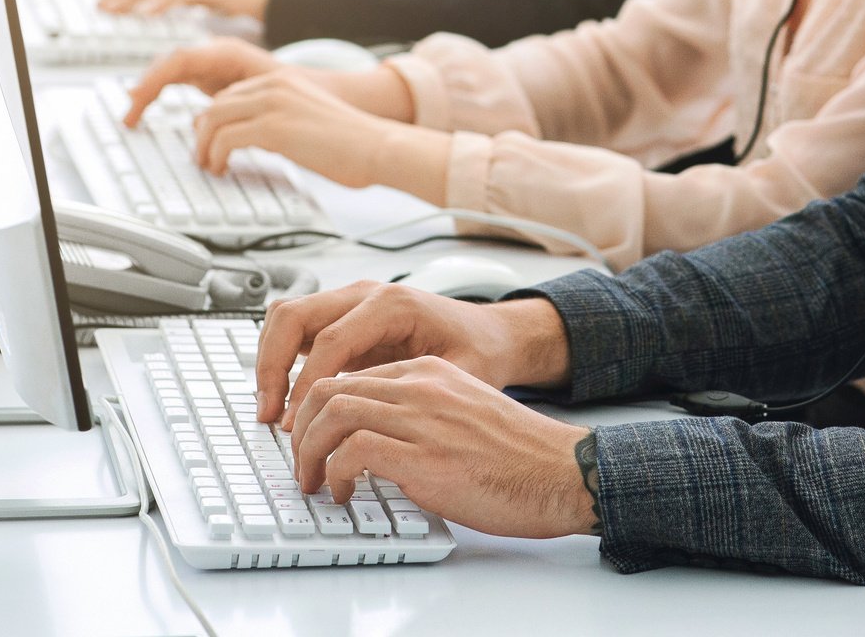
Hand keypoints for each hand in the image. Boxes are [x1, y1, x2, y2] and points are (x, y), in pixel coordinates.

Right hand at [121, 37, 279, 125]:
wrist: (313, 87)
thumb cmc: (294, 88)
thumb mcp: (267, 93)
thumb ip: (234, 103)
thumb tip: (201, 122)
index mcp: (227, 52)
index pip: (181, 59)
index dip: (157, 77)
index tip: (139, 95)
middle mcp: (213, 54)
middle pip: (169, 65)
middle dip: (146, 87)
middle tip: (130, 114)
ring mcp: (208, 63)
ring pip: (168, 73)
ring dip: (148, 93)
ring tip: (131, 118)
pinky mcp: (207, 76)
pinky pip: (173, 81)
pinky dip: (158, 94)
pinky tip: (144, 110)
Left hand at [191, 70, 446, 198]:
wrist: (377, 146)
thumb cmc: (352, 142)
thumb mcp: (307, 119)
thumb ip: (278, 121)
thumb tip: (250, 140)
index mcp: (283, 79)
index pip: (230, 94)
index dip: (214, 121)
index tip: (210, 141)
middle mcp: (274, 85)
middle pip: (215, 105)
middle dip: (202, 134)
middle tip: (203, 157)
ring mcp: (273, 104)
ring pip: (212, 119)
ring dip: (204, 147)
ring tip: (209, 166)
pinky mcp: (273, 127)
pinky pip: (224, 139)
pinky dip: (215, 156)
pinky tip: (222, 169)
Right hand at [256, 281, 571, 425]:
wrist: (492, 333)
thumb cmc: (479, 352)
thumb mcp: (459, 374)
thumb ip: (412, 392)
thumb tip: (367, 421)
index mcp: (392, 304)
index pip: (329, 341)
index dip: (306, 386)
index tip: (296, 425)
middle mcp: (365, 294)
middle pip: (293, 316)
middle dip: (272, 366)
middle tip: (269, 415)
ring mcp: (350, 302)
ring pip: (285, 317)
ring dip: (269, 361)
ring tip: (270, 410)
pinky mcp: (343, 318)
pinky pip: (297, 329)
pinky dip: (281, 359)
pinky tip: (285, 398)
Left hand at [288, 356, 595, 538]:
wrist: (561, 471)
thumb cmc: (518, 455)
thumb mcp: (464, 413)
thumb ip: (423, 414)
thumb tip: (378, 442)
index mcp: (431, 372)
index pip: (351, 374)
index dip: (320, 410)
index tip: (313, 440)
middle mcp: (422, 386)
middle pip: (330, 387)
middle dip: (303, 427)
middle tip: (302, 463)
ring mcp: (422, 419)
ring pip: (332, 413)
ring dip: (309, 451)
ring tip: (313, 481)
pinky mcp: (423, 456)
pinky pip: (353, 452)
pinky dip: (335, 473)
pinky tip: (343, 492)